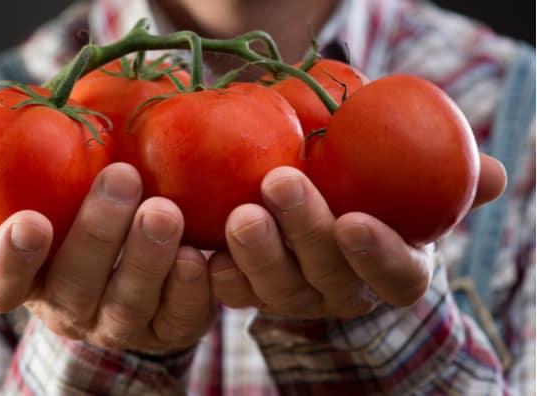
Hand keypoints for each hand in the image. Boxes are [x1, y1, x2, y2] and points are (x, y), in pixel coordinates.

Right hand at [0, 163, 214, 353]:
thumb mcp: (53, 188)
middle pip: (74, 284)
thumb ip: (32, 158)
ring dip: (147, 256)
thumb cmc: (83, 210)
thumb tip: (12, 115)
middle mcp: (68, 308)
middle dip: (98, 231)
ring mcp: (117, 326)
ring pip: (128, 304)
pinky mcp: (167, 333)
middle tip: (123, 177)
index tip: (30, 221)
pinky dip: (190, 288)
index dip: (10, 259)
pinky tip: (199, 255)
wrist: (136, 269)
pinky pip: (178, 318)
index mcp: (27, 276)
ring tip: (165, 210)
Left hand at [209, 154, 506, 318]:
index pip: (397, 276)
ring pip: (277, 288)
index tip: (354, 221)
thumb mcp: (414, 178)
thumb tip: (493, 173)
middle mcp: (343, 288)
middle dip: (303, 231)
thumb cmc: (375, 189)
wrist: (320, 203)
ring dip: (257, 253)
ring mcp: (295, 295)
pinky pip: (234, 293)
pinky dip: (219, 274)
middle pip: (326, 274)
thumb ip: (452, 175)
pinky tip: (203, 250)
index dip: (377, 255)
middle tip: (279, 183)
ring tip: (238, 214)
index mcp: (392, 267)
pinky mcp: (251, 291)